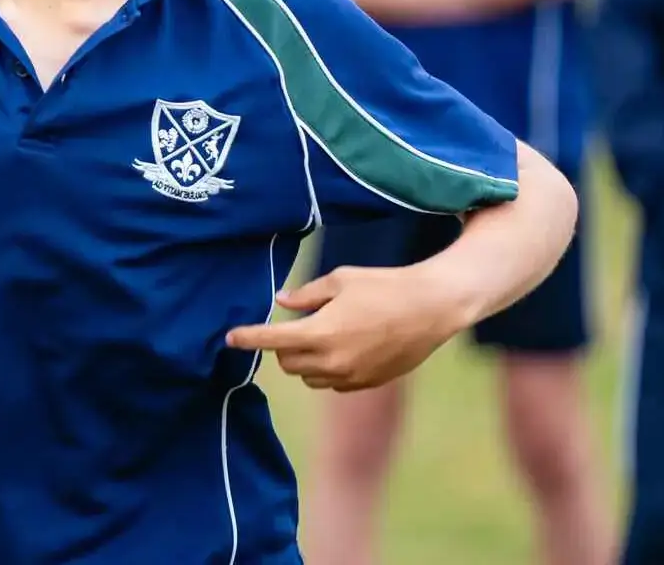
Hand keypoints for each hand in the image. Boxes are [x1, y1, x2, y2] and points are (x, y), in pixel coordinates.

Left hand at [224, 266, 473, 390]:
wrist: (433, 308)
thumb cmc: (385, 286)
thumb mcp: (341, 280)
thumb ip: (307, 295)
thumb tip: (282, 302)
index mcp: (321, 332)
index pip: (271, 341)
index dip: (247, 339)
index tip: (230, 338)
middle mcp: (332, 361)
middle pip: (287, 363)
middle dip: (283, 347)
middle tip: (294, 327)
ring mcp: (350, 376)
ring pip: (309, 377)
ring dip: (305, 360)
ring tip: (324, 335)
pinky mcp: (367, 383)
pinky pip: (333, 383)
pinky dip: (329, 369)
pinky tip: (344, 349)